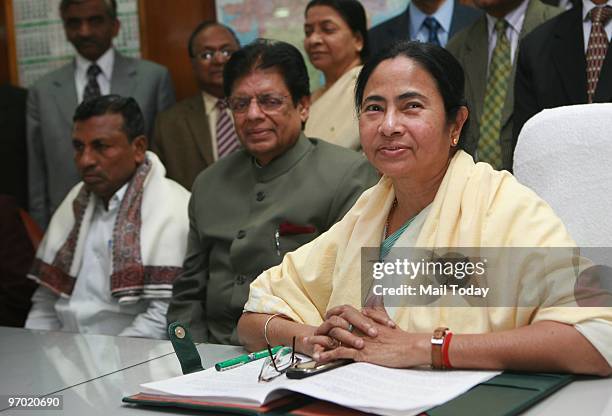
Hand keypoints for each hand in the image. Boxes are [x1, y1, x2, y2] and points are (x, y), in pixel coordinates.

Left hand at [314, 308, 429, 367]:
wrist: (411, 347)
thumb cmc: (402, 338)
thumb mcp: (387, 321)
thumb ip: (377, 312)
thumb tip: (370, 303)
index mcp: (366, 319)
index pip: (344, 312)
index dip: (333, 315)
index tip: (325, 319)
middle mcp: (360, 328)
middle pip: (335, 324)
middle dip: (321, 329)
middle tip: (311, 334)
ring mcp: (360, 340)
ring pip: (334, 338)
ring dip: (320, 342)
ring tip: (310, 345)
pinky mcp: (362, 353)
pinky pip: (340, 353)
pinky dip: (328, 355)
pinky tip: (320, 358)